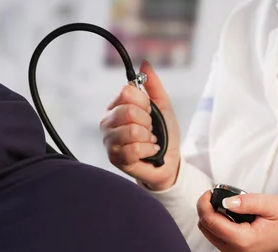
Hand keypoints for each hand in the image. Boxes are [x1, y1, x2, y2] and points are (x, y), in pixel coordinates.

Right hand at [99, 60, 180, 190]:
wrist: (169, 161)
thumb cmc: (164, 135)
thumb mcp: (163, 106)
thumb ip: (153, 85)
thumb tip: (145, 64)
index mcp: (117, 106)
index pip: (126, 92)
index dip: (144, 102)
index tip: (150, 112)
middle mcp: (108, 122)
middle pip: (128, 111)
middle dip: (147, 122)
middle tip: (150, 129)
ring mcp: (109, 141)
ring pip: (131, 131)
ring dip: (147, 138)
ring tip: (148, 141)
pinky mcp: (115, 158)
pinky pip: (133, 149)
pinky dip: (147, 150)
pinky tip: (149, 151)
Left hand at [197, 191, 277, 251]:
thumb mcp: (270, 205)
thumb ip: (246, 202)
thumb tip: (225, 201)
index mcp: (243, 241)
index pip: (210, 222)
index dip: (204, 204)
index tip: (210, 192)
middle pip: (206, 229)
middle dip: (208, 210)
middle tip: (219, 197)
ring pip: (210, 234)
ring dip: (214, 218)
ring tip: (229, 206)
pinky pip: (219, 239)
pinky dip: (220, 226)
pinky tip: (232, 217)